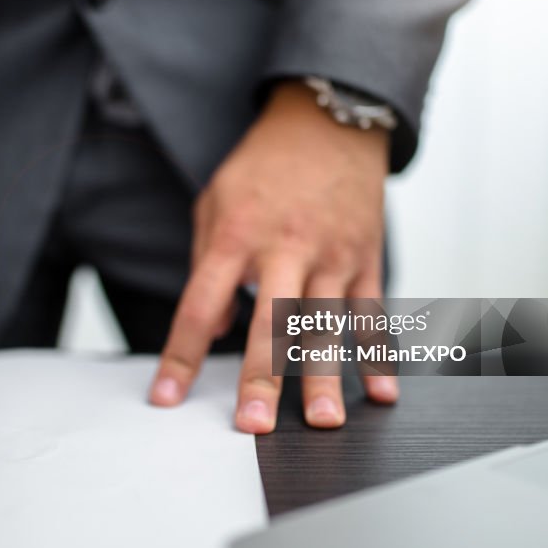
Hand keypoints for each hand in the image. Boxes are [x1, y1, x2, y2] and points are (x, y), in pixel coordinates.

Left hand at [150, 81, 398, 431]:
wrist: (326, 121)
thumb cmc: (263, 166)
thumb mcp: (214, 201)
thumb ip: (207, 263)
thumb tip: (219, 327)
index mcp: (235, 235)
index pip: (200, 304)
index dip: (181, 355)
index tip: (167, 397)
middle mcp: (284, 248)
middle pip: (270, 322)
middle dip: (261, 377)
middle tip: (253, 426)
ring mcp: (331, 255)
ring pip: (326, 325)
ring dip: (323, 378)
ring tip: (321, 422)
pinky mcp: (366, 258)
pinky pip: (371, 314)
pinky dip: (378, 357)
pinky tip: (380, 394)